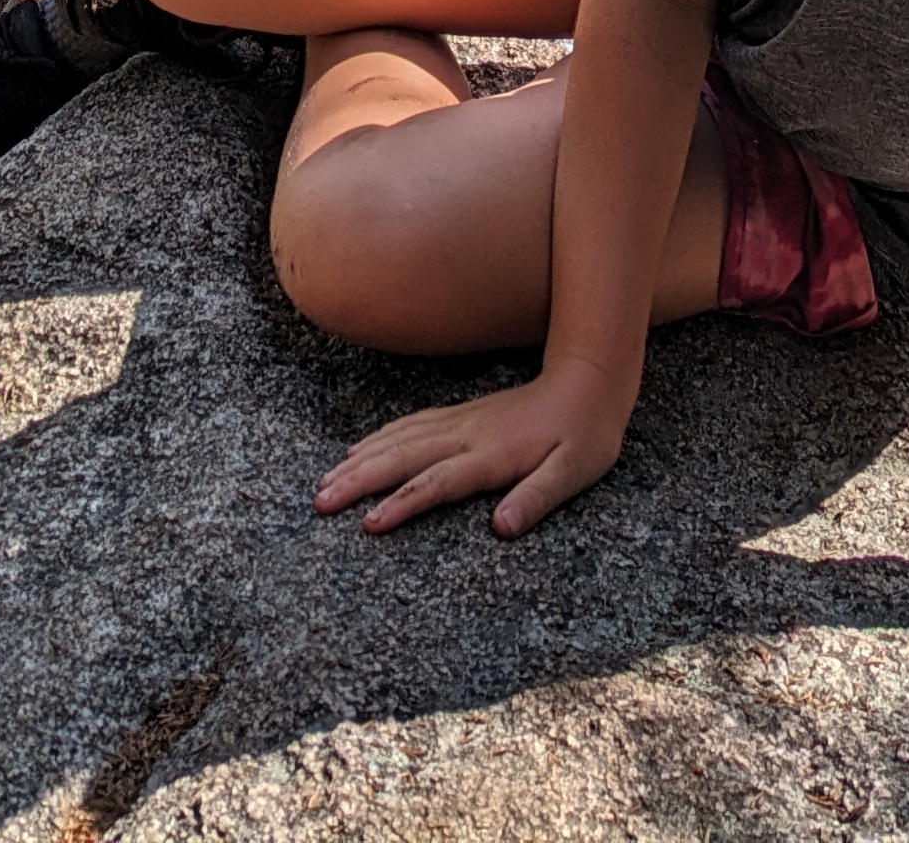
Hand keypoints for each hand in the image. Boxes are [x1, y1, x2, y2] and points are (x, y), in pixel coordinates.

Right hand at [314, 365, 632, 540]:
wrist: (588, 381)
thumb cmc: (584, 436)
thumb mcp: (573, 473)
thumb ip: (536, 499)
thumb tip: (502, 528)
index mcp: (491, 455)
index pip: (437, 483)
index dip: (402, 504)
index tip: (368, 524)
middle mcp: (466, 436)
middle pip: (402, 458)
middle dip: (358, 480)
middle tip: (321, 503)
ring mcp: (459, 422)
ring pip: (399, 440)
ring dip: (360, 460)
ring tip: (325, 482)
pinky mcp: (460, 416)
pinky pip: (409, 426)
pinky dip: (378, 438)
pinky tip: (358, 449)